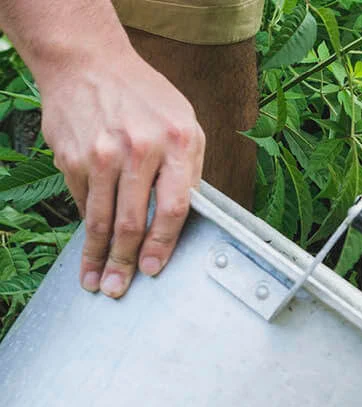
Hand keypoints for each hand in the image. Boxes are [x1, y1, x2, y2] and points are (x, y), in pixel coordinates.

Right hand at [39, 49, 203, 297]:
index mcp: (176, 143)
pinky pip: (83, 203)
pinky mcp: (71, 157)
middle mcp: (138, 149)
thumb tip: (188, 219)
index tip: (154, 269)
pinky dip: (88, 226)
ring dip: (98, 256)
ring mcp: (100, 154)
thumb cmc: (145, 98)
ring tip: (96, 281)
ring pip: (100, 219)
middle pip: (132, 221)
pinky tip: (89, 246)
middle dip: (125, 262)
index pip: (174, 208)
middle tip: (119, 290)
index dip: (164, 245)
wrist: (87, 61)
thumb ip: (188, 170)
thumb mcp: (185, 124)